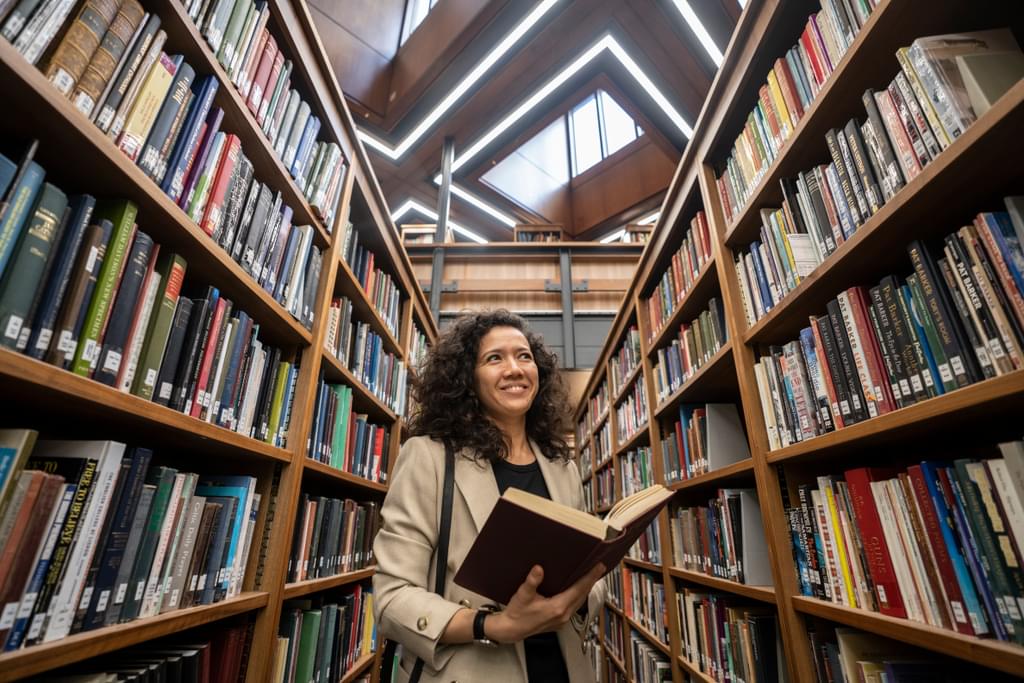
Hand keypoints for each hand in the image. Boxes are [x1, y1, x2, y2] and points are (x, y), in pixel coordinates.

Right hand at [486, 563, 604, 642]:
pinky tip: (577, 590)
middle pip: (583, 595)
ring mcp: (562, 620)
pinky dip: (578, 596)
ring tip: (591, 577)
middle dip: (591, 581)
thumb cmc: (517, 613)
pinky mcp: (560, 622)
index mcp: (557, 608)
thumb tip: (539, 569)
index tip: (599, 567)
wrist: (511, 629)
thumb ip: (532, 581)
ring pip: (579, 602)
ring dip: (586, 589)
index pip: (579, 589)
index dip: (590, 577)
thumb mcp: (523, 595)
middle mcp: (563, 615)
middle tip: (598, 568)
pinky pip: (574, 607)